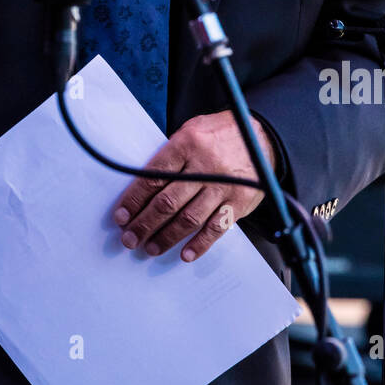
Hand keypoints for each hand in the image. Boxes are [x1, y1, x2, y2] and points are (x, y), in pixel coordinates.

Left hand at [112, 111, 275, 262]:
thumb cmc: (220, 134)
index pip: (154, 176)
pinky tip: (185, 254)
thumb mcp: (191, 130)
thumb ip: (171, 155)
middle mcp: (204, 166)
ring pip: (188, 218)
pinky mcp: (240, 202)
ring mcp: (223, 186)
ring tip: (150, 247)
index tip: (121, 216)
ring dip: (166, 237)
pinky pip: (216, 228)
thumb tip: (142, 186)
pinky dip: (200, 244)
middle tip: (129, 238)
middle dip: (144, 223)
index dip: (134, 199)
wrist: (262, 137)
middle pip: (168, 202)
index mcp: (187, 143)